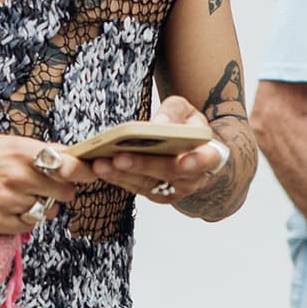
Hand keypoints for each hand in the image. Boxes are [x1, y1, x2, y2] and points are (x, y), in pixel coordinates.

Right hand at [0, 133, 97, 233]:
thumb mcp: (6, 142)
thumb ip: (39, 151)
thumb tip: (71, 154)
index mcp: (22, 152)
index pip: (71, 166)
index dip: (84, 172)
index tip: (89, 173)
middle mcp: (17, 177)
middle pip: (65, 193)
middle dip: (61, 191)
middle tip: (48, 186)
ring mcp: (6, 201)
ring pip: (46, 211)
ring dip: (41, 206)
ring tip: (21, 196)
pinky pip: (27, 226)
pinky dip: (24, 220)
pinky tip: (10, 207)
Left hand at [90, 96, 225, 205]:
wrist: (192, 154)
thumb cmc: (189, 131)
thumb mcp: (188, 113)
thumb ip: (175, 112)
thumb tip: (159, 123)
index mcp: (208, 155)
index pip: (207, 160)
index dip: (197, 162)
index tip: (184, 161)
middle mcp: (192, 178)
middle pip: (167, 172)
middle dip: (142, 165)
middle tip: (119, 157)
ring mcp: (173, 190)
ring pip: (146, 183)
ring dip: (121, 174)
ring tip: (99, 162)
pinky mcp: (155, 195)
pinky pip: (134, 187)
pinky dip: (116, 177)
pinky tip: (98, 167)